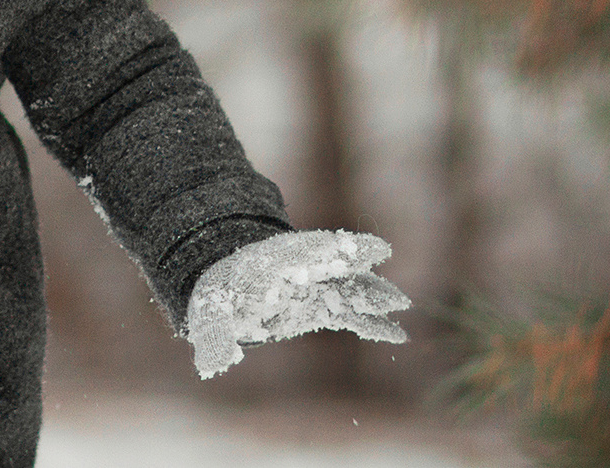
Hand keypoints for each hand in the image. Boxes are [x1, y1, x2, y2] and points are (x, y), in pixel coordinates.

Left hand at [186, 229, 409, 378]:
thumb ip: (214, 340)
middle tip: (382, 254)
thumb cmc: (219, 299)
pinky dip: (372, 324)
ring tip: (400, 302)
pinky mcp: (322, 308)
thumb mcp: (210, 317)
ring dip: (372, 293)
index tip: (340, 244)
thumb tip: (210, 365)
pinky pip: (351, 315)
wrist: (230, 294)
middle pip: (331, 262)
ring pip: (348, 288)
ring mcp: (314, 289)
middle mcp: (299, 272)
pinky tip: (398, 335)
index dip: (319, 248)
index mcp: (271, 264)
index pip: (299, 252)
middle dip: (354, 260)